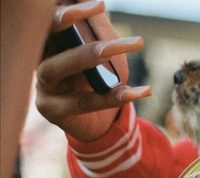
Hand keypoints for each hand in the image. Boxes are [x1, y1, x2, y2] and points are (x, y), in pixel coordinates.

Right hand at [34, 0, 148, 141]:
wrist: (99, 123)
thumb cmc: (100, 82)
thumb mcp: (104, 54)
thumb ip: (99, 30)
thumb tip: (99, 3)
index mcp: (50, 44)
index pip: (49, 20)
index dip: (67, 7)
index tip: (96, 0)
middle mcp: (39, 61)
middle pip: (46, 36)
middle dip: (70, 19)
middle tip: (99, 5)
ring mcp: (43, 87)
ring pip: (58, 68)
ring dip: (91, 54)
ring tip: (128, 43)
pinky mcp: (55, 110)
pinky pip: (84, 102)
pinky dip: (114, 96)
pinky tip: (140, 90)